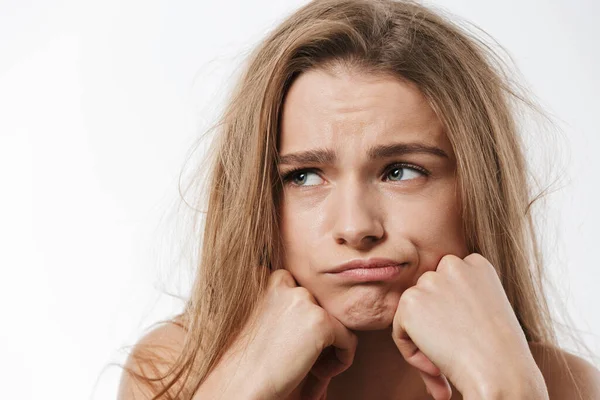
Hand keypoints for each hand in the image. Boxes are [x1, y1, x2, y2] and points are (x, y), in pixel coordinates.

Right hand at [230, 268, 357, 399]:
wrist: (238, 384)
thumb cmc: (244, 361)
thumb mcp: (258, 319)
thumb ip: (283, 306)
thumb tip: (312, 310)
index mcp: (264, 277)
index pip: (301, 293)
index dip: (302, 321)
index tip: (293, 344)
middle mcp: (283, 281)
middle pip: (318, 306)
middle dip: (316, 335)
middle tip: (305, 362)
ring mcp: (303, 299)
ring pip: (335, 322)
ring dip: (328, 348)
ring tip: (312, 372)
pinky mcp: (320, 321)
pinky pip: (348, 340)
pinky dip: (341, 360)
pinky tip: (319, 375)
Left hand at [392, 253, 537, 398]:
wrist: (500, 371)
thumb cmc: (501, 353)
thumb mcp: (487, 311)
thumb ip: (459, 301)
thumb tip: (433, 311)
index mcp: (476, 264)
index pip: (448, 283)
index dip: (451, 313)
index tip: (464, 336)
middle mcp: (452, 265)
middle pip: (428, 294)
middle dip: (433, 323)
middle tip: (453, 351)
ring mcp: (430, 281)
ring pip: (412, 312)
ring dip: (422, 338)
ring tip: (445, 361)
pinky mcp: (410, 301)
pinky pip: (399, 330)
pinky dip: (411, 353)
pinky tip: (435, 367)